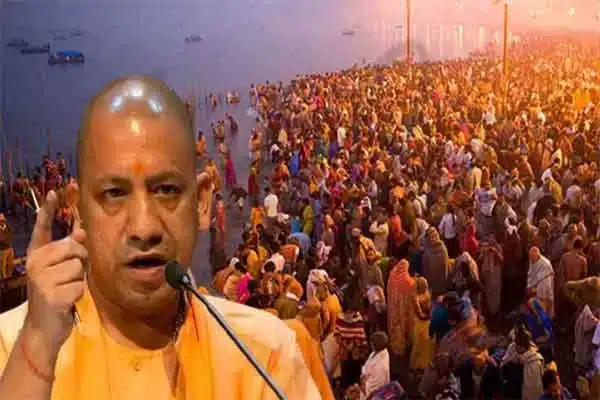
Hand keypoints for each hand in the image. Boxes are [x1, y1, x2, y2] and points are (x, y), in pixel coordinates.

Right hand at [23, 190, 86, 360]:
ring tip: (66, 290)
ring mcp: (41, 280)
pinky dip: (79, 295)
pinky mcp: (50, 295)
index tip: (53, 192)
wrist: (43, 329)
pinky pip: (80, 286)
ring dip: (79, 280)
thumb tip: (80, 231)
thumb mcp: (63, 271)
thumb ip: (70, 252)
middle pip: (74, 248)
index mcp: (37, 255)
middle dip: (80, 262)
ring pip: (79, 267)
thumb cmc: (57, 295)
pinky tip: (66, 302)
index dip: (48, 210)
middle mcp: (35, 264)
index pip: (43, 229)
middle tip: (70, 278)